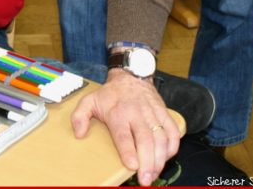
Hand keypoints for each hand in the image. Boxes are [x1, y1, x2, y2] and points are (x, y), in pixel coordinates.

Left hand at [71, 69, 180, 185]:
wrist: (130, 76)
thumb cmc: (110, 94)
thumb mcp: (89, 101)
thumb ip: (80, 116)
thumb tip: (79, 134)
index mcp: (118, 113)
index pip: (124, 135)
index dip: (129, 151)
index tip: (132, 166)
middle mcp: (137, 114)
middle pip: (146, 139)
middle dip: (148, 162)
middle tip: (146, 180)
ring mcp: (152, 113)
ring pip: (161, 137)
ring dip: (160, 158)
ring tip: (155, 174)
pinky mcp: (164, 112)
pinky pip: (173, 130)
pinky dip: (173, 145)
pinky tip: (167, 157)